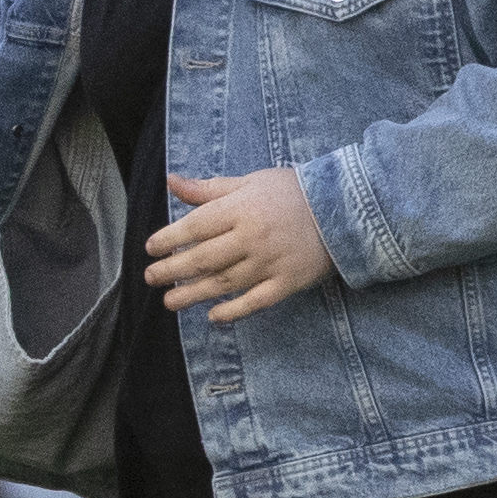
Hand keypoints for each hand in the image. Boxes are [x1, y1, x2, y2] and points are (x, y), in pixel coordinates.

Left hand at [148, 168, 335, 320]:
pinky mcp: (288, 282)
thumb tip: (171, 182)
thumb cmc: (292, 192)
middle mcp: (252, 237)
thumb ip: (209, 188)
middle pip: (204, 258)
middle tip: (151, 278)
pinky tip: (213, 316)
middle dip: (172, 270)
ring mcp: (270, 262)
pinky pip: (255, 301)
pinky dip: (233, 311)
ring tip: (169, 302)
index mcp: (241, 208)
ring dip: (193, 294)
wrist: (346, 209)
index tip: (150, 249)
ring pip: (224, 282)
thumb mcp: (250, 181)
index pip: (196, 226)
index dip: (169, 239)